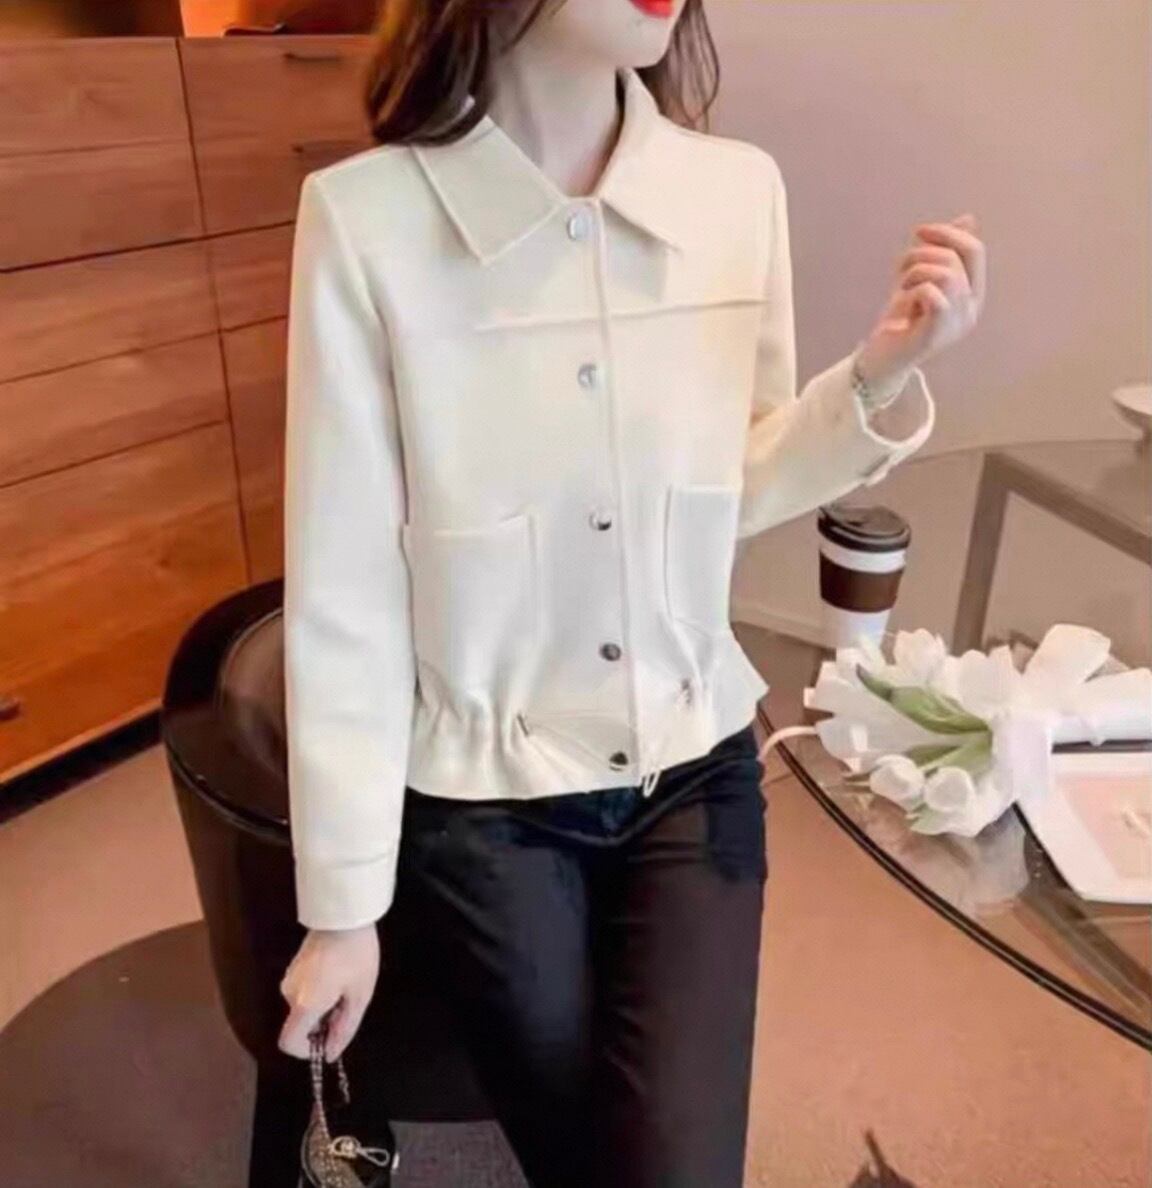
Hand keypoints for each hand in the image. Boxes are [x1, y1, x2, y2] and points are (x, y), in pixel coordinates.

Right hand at [278, 924, 380, 1060]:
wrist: (344, 914)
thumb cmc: (356, 956)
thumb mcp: (359, 995)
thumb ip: (344, 1029)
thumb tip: (329, 1054)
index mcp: (304, 1005)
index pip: (288, 1043)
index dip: (307, 1051)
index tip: (329, 1039)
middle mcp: (289, 993)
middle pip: (300, 1024)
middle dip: (323, 1023)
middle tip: (348, 1003)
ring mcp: (289, 977)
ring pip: (303, 1007)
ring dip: (323, 1006)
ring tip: (347, 985)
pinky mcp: (294, 965)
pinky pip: (304, 990)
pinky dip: (319, 992)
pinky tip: (339, 974)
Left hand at [857, 212, 985, 382]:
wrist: (878, 359)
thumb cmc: (899, 320)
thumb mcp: (919, 278)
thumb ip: (940, 252)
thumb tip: (967, 219)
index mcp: (972, 296)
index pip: (975, 251)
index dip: (948, 234)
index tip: (919, 231)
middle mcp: (970, 311)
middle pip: (955, 259)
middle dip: (921, 256)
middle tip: (900, 273)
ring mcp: (956, 325)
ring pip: (946, 274)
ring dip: (914, 274)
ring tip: (902, 291)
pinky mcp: (936, 336)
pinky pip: (932, 294)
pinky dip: (911, 293)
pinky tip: (903, 308)